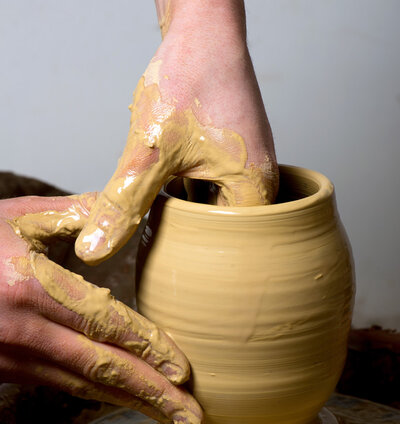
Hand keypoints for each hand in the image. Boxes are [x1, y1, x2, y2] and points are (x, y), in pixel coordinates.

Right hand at [0, 194, 202, 423]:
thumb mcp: (15, 217)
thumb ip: (73, 214)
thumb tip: (122, 208)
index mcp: (30, 288)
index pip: (106, 323)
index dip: (149, 349)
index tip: (183, 370)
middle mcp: (22, 331)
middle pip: (102, 369)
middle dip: (152, 395)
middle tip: (193, 418)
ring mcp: (10, 357)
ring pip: (83, 386)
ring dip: (130, 403)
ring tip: (169, 416)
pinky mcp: (3, 370)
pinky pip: (60, 385)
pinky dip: (97, 394)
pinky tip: (123, 399)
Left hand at [75, 0, 277, 264]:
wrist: (201, 25)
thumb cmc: (191, 77)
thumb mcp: (150, 150)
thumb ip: (124, 203)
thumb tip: (96, 248)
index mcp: (256, 190)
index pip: (231, 252)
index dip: (196, 257)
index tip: (167, 254)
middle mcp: (261, 182)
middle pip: (224, 235)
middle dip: (190, 236)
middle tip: (161, 235)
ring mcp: (248, 166)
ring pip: (215, 211)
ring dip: (188, 213)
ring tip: (164, 211)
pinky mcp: (233, 153)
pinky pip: (212, 188)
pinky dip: (189, 192)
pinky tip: (167, 184)